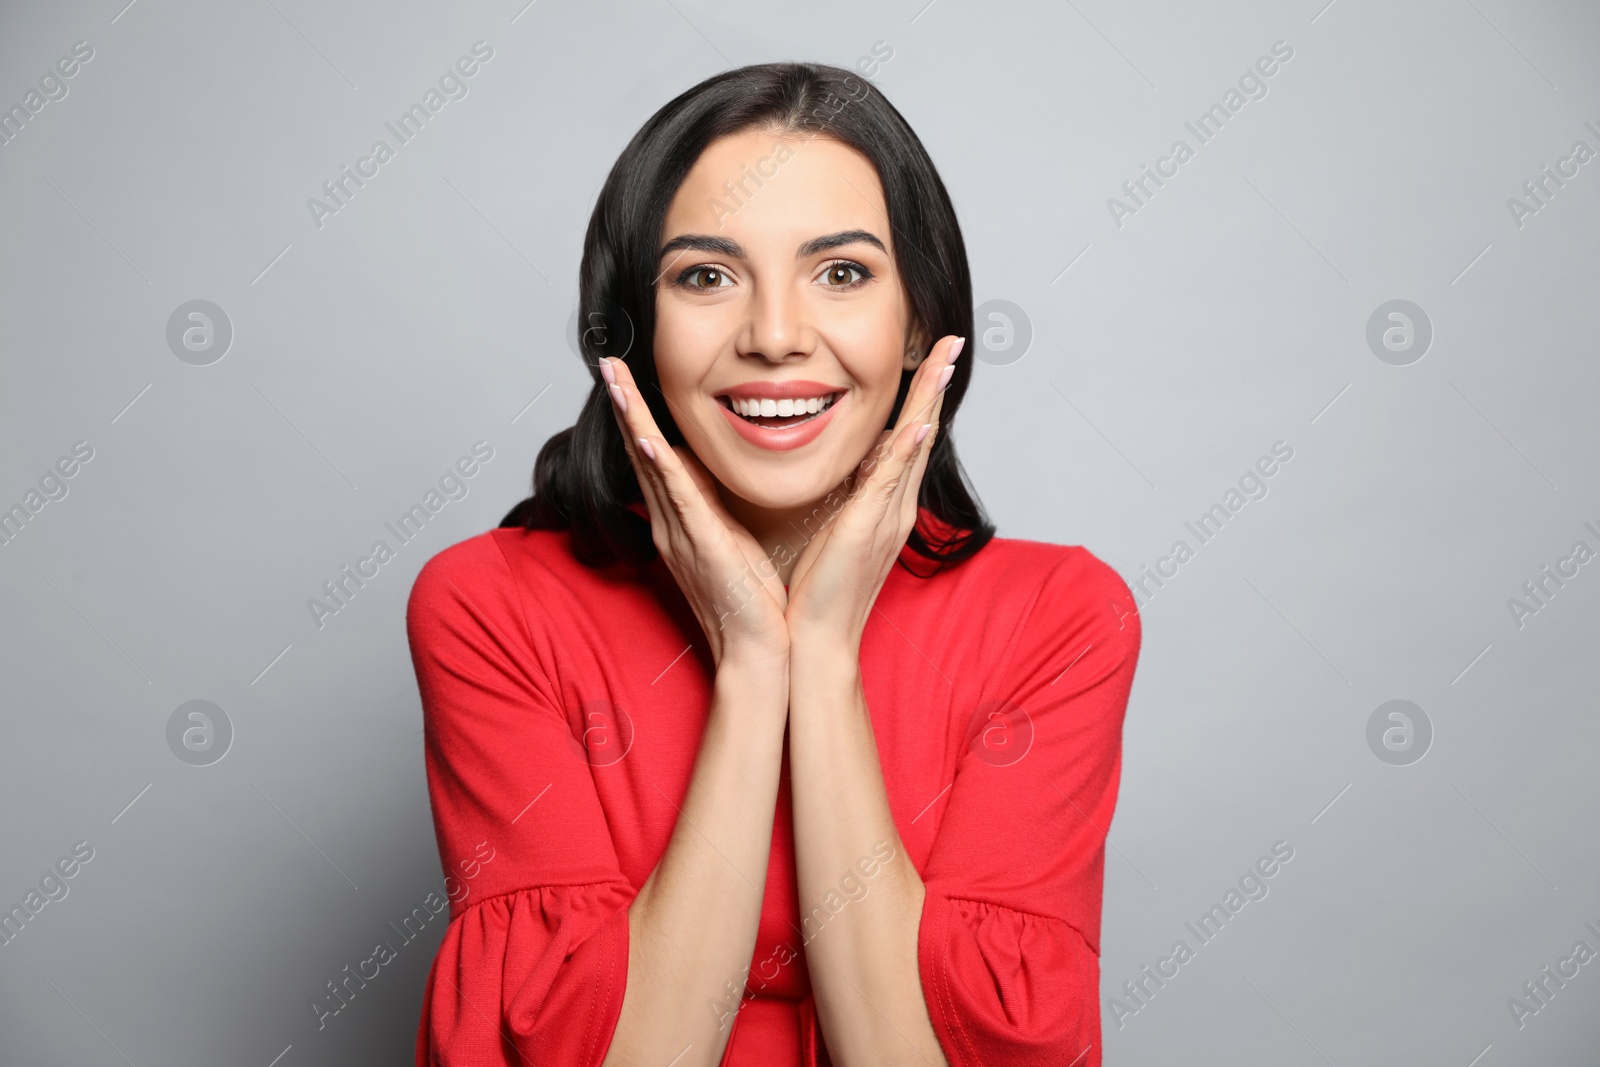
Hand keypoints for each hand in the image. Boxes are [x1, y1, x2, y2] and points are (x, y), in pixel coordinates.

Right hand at [601, 356, 790, 667]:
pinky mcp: (698, 543)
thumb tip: (715, 474)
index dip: (638, 415)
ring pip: (649, 463)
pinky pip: (676, 496)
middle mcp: (670, 523)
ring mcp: (679, 532)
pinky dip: (658, 464)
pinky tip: (645, 435)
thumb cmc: (753, 603)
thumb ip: (716, 509)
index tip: (627, 376)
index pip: (654, 456)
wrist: (756, 653)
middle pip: (639, 451)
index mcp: (681, 520)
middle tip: (606, 361)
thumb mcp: (733, 542)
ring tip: (614, 379)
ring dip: (630, 418)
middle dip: (623, 403)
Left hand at [783, 335, 964, 651]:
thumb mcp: (833, 531)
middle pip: (922, 433)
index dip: (920, 399)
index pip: (907, 440)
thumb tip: (843, 467)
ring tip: (946, 359)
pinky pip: (893, 478)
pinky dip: (908, 447)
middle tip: (952, 341)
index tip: (930, 359)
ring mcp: (887, 515)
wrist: (817, 640)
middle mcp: (895, 506)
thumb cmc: (818, 592)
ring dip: (931, 400)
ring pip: (915, 445)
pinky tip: (920, 419)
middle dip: (936, 385)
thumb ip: (845, 499)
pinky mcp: (870, 527)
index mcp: (885, 505)